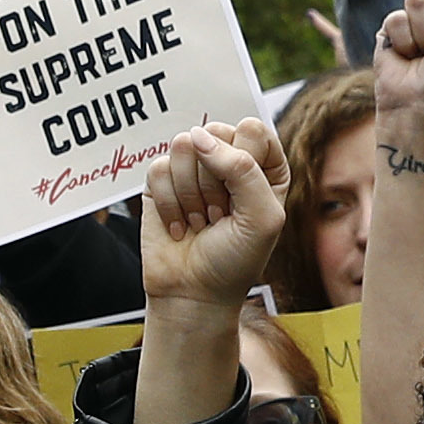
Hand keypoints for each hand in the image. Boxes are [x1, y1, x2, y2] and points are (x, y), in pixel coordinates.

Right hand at [137, 115, 288, 309]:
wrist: (194, 294)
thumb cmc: (237, 259)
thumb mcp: (262, 216)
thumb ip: (242, 168)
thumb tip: (198, 136)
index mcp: (264, 164)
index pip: (252, 129)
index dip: (244, 162)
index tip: (244, 200)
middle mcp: (229, 160)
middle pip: (215, 133)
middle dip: (215, 181)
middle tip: (220, 215)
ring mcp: (193, 167)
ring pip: (184, 146)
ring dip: (192, 193)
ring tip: (201, 220)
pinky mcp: (161, 180)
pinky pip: (159, 167)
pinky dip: (170, 203)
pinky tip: (179, 225)